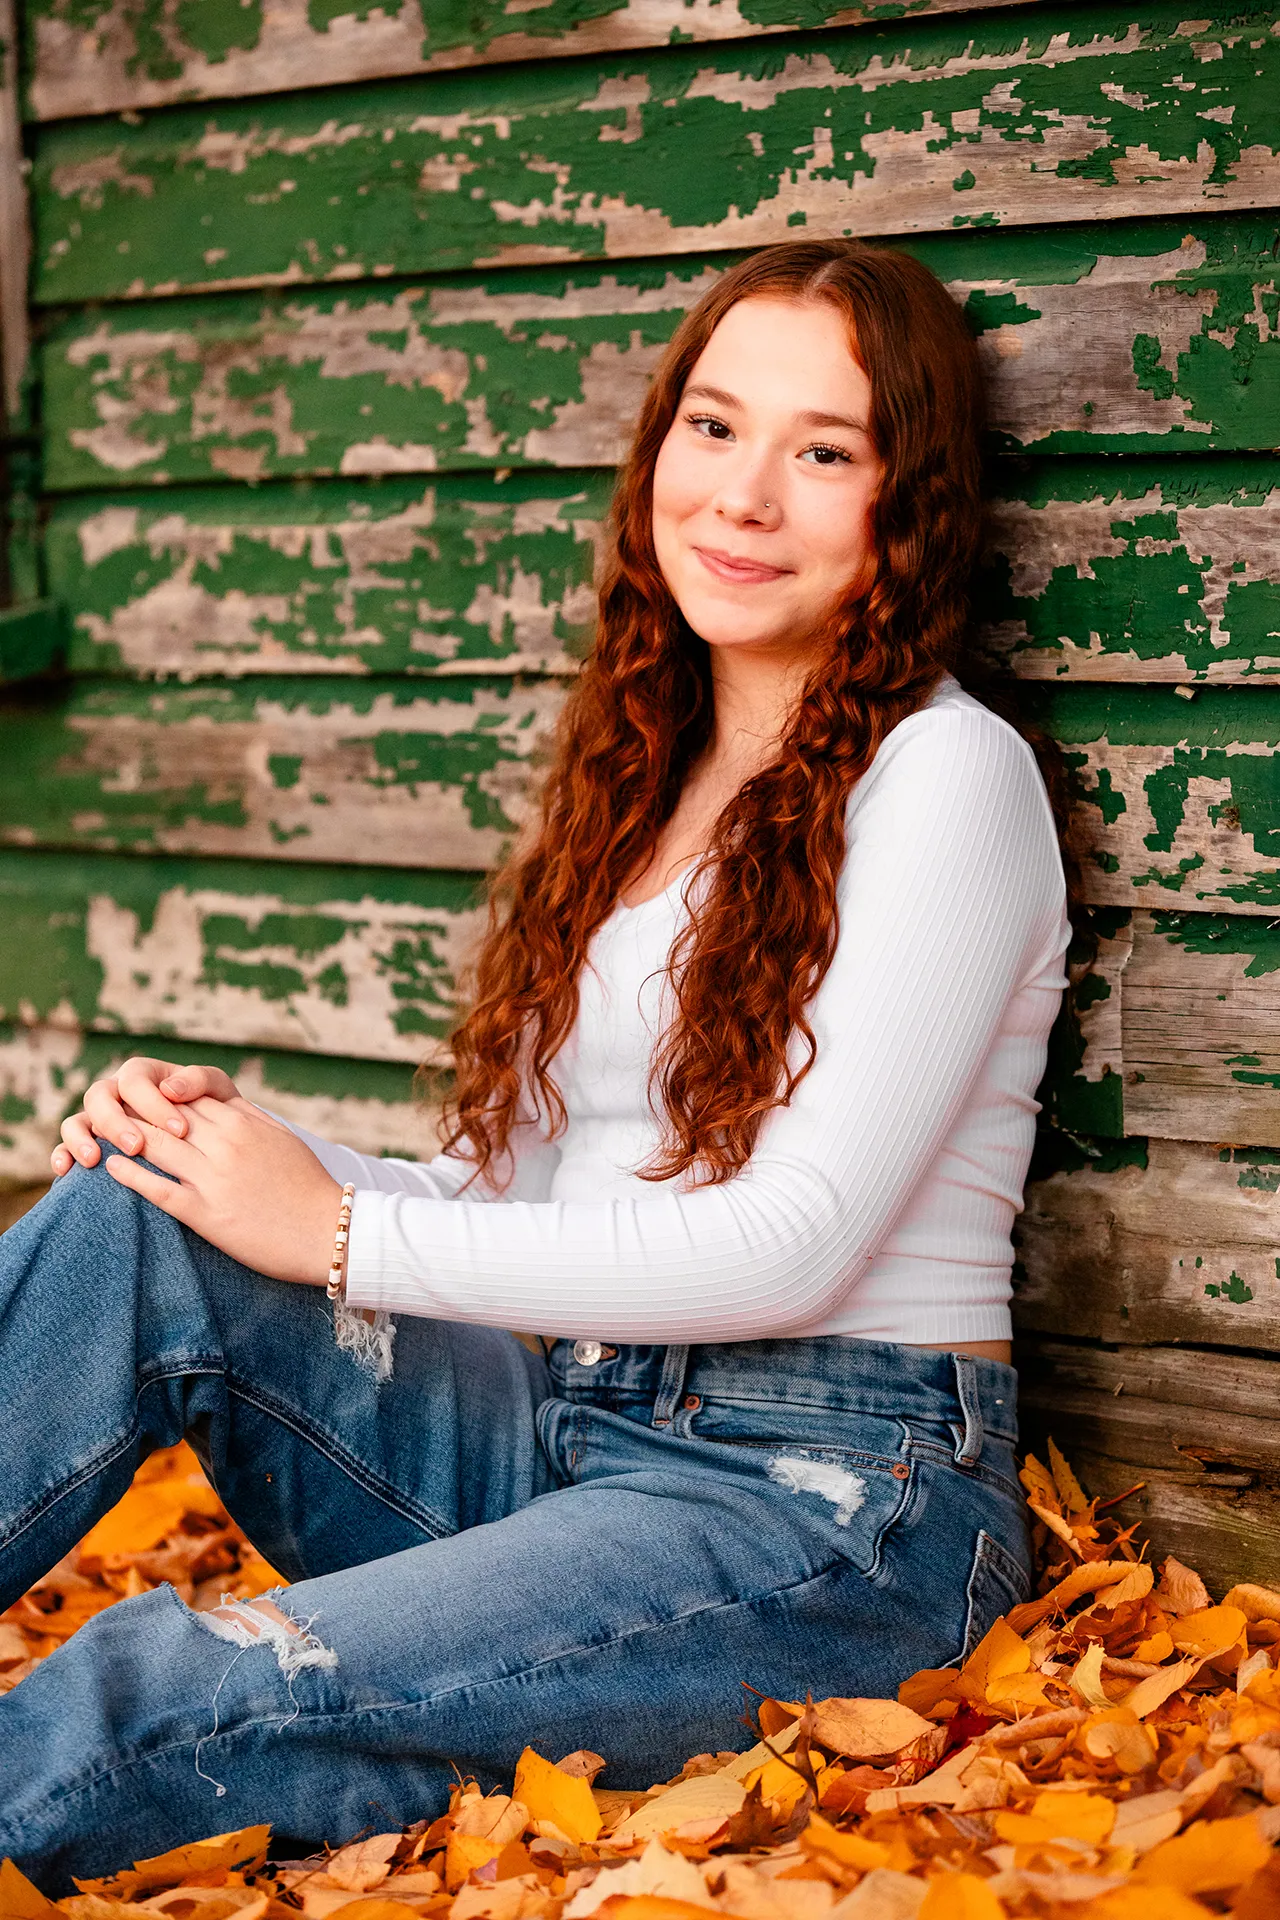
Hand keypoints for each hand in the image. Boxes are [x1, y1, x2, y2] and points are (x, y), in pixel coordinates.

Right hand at [52, 1058, 240, 1176]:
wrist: (218, 1146)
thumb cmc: (219, 1113)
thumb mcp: (219, 1093)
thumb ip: (201, 1080)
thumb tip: (170, 1088)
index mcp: (145, 1075)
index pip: (136, 1080)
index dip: (153, 1103)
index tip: (180, 1130)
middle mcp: (117, 1093)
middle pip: (99, 1096)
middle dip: (115, 1121)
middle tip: (137, 1146)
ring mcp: (100, 1119)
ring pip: (76, 1120)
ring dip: (81, 1137)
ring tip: (94, 1159)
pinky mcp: (90, 1144)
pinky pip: (65, 1147)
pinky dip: (62, 1155)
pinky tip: (67, 1171)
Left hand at [103, 1096, 341, 1286]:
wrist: (329, 1232)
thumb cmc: (308, 1187)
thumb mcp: (281, 1138)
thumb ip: (249, 1117)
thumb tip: (220, 1104)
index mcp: (243, 1121)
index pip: (186, 1095)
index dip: (155, 1093)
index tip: (134, 1094)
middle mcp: (225, 1142)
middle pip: (163, 1115)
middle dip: (130, 1109)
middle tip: (103, 1109)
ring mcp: (214, 1177)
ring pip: (153, 1146)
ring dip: (121, 1137)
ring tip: (100, 1136)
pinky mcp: (207, 1213)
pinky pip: (157, 1189)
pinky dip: (129, 1176)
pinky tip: (112, 1168)